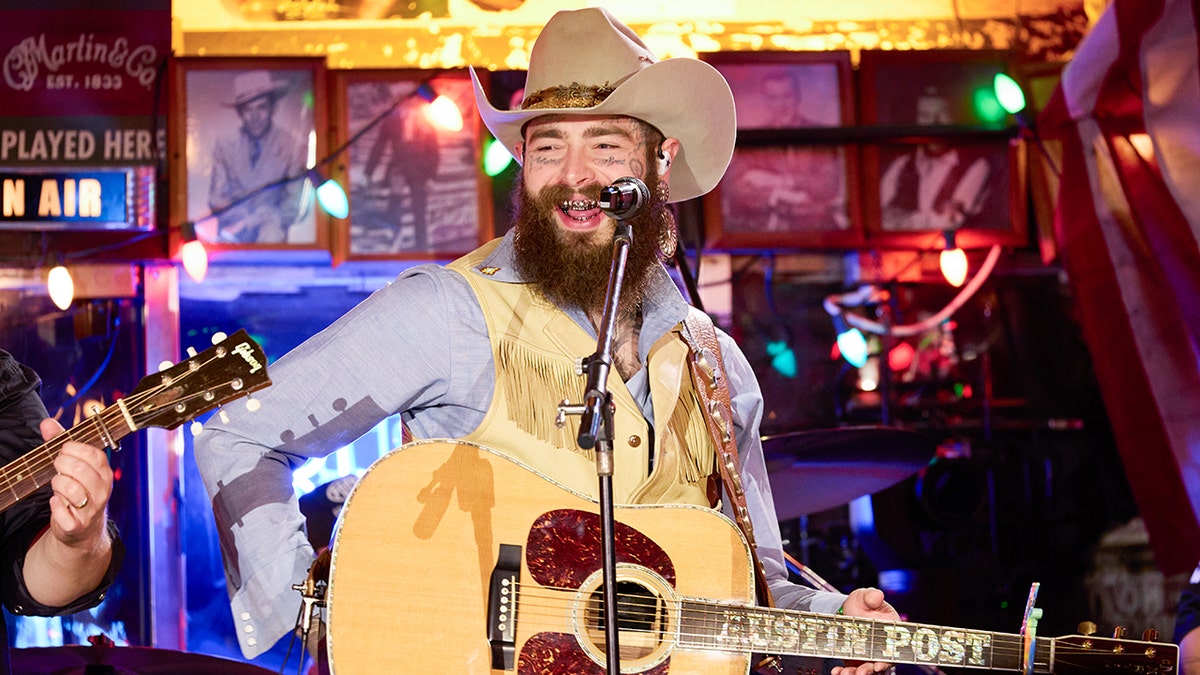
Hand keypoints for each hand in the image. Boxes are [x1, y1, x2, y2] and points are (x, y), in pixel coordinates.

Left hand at [42, 418, 112, 550]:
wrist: (83, 529)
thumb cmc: (77, 489)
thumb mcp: (74, 465)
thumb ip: (60, 442)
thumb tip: (46, 422)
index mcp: (105, 472)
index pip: (93, 453)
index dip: (72, 449)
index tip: (64, 451)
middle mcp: (103, 490)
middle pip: (78, 468)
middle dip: (60, 465)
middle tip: (58, 468)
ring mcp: (92, 508)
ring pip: (69, 488)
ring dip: (56, 485)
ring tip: (59, 487)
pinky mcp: (77, 525)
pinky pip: (61, 511)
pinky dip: (54, 506)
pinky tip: (57, 503)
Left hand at [830, 587, 900, 674]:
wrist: (847, 610)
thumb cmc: (862, 603)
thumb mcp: (865, 596)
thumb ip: (871, 596)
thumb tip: (878, 595)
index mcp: (890, 634)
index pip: (892, 651)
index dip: (886, 660)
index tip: (878, 665)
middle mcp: (880, 648)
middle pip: (878, 664)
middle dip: (869, 671)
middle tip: (860, 672)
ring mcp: (867, 655)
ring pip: (865, 670)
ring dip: (855, 674)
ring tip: (844, 674)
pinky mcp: (854, 660)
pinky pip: (851, 669)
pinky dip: (843, 672)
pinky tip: (837, 672)